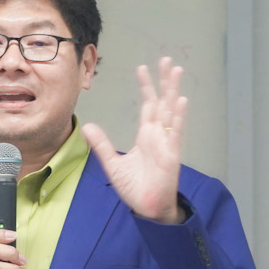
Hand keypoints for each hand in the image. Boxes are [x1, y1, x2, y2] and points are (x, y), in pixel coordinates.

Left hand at [82, 58, 186, 222]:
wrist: (147, 208)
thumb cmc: (135, 188)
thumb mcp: (112, 163)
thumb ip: (102, 144)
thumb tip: (87, 126)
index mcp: (146, 136)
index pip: (148, 105)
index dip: (146, 87)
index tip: (143, 68)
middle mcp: (158, 135)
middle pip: (163, 102)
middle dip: (164, 81)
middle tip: (167, 60)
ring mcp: (167, 142)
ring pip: (172, 111)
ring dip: (174, 91)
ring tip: (177, 71)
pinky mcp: (172, 154)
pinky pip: (176, 132)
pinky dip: (179, 117)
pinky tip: (181, 101)